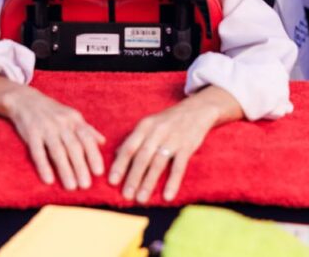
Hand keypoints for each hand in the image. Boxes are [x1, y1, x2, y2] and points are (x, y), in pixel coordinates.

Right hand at [0, 70, 105, 189]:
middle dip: (80, 166)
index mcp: (74, 120)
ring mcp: (46, 128)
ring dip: (65, 169)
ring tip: (71, 186)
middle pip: (73, 147)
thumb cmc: (52, 111)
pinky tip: (48, 179)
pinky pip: (38, 152)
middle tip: (86, 185)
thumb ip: (87, 129)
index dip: (93, 155)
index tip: (99, 172)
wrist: (25, 100)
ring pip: (57, 151)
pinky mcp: (31, 133)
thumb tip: (103, 142)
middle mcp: (61, 124)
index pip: (87, 139)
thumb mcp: (72, 116)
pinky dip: (43, 166)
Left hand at [108, 86, 242, 202]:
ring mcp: (172, 139)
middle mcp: (156, 132)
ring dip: (149, 182)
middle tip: (126, 195)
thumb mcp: (149, 124)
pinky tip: (167, 196)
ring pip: (158, 163)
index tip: (112, 181)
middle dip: (133, 177)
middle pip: (142, 157)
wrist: (196, 110)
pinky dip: (172, 182)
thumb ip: (134, 139)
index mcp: (144, 126)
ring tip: (141, 199)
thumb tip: (117, 154)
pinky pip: (179, 166)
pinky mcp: (187, 146)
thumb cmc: (168, 121)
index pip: (129, 147)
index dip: (120, 165)